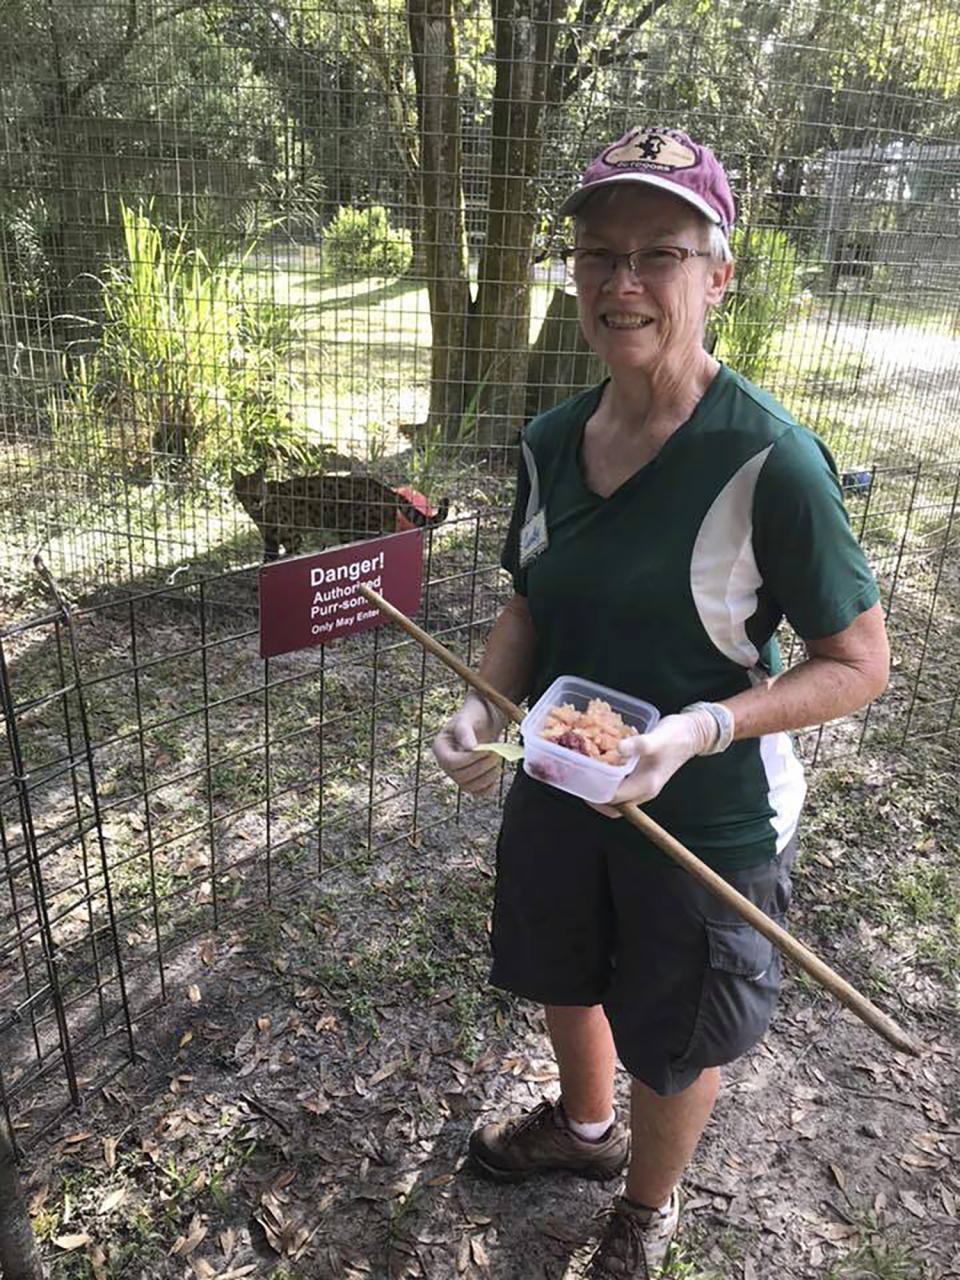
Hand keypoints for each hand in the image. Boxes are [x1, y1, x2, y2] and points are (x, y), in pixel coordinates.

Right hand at [432, 692, 507, 795]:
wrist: (486, 720)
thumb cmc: (475, 716)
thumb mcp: (467, 718)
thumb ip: (465, 731)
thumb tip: (470, 748)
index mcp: (440, 748)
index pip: (451, 762)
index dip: (470, 759)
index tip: (487, 749)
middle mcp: (445, 764)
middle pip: (460, 777)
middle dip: (481, 766)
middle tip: (496, 753)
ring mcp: (457, 774)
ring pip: (469, 787)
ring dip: (487, 777)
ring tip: (498, 760)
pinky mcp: (471, 781)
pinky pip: (478, 793)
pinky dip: (488, 787)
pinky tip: (496, 773)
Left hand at [590, 707, 717, 817]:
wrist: (693, 733)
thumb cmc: (677, 736)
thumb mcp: (658, 738)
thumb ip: (640, 744)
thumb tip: (619, 748)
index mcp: (645, 785)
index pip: (613, 799)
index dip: (593, 793)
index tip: (579, 780)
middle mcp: (643, 790)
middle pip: (613, 804)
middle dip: (594, 795)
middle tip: (579, 780)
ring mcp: (643, 785)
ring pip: (616, 795)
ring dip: (600, 787)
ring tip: (585, 772)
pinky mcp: (642, 777)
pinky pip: (621, 784)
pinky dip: (608, 778)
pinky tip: (600, 762)